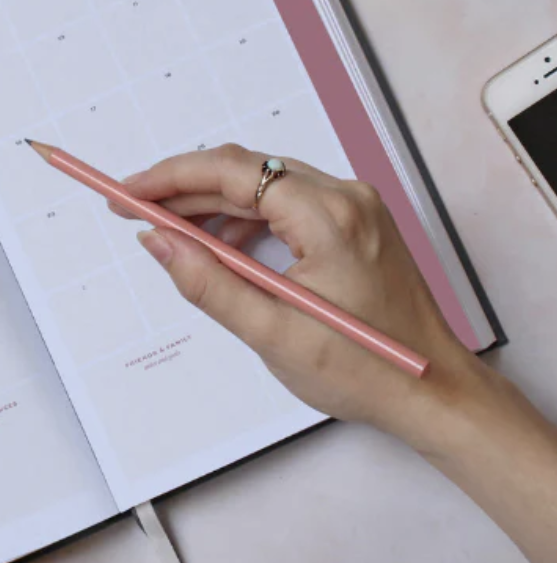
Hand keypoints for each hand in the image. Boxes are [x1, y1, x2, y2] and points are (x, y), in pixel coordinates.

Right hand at [118, 143, 489, 450]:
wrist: (433, 391)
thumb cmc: (365, 371)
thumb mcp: (272, 334)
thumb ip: (207, 282)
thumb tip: (156, 240)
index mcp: (331, 219)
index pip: (234, 172)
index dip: (172, 177)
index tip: (129, 192)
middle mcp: (347, 197)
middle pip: (247, 172)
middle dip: (185, 189)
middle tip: (135, 210)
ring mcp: (354, 206)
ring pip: (264, 183)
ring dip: (213, 202)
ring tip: (171, 231)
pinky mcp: (354, 220)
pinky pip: (286, 201)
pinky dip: (246, 217)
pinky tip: (222, 245)